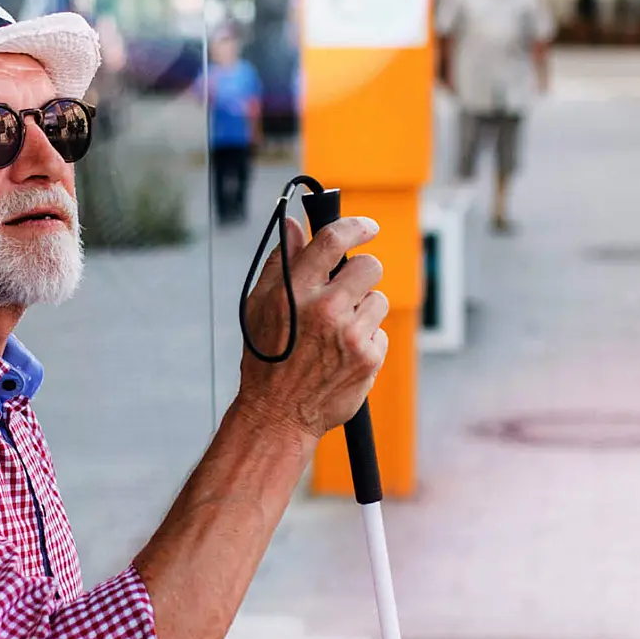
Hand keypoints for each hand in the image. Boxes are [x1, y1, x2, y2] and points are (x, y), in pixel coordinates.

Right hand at [237, 216, 388, 439]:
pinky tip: (343, 355)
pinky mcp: (368, 358)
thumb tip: (293, 224)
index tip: (367, 227)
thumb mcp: (259, 305)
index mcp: (295, 291)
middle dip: (362, 274)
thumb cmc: (267, 357)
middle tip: (347, 290)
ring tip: (337, 333)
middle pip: (369, 267)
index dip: (355, 226)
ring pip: (378, 300)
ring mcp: (350, 335)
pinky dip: (366, 340)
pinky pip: (380, 332)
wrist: (278, 414)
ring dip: (363, 311)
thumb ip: (280, 262)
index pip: (332, 241)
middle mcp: (325, 309)